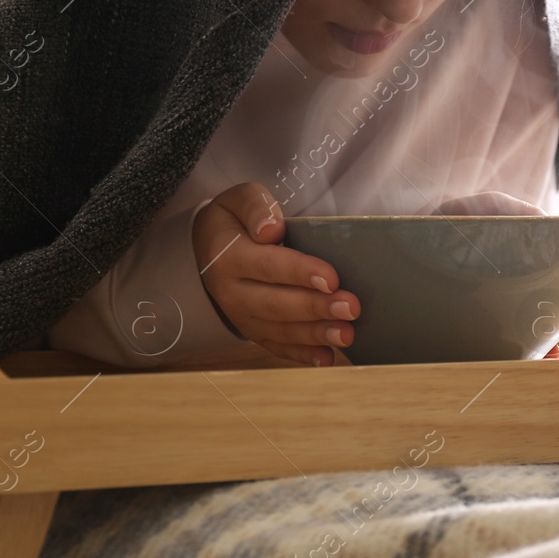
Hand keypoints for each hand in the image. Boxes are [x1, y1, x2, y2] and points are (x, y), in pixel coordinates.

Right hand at [192, 182, 358, 366]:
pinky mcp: (252, 331)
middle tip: (351, 308)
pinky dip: (302, 355)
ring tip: (347, 334)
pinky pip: (276, 347)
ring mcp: (241, 316)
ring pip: (279, 330)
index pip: (268, 265)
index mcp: (227, 256)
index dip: (300, 272)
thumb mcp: (238, 199)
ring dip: (315, 334)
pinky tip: (327, 358)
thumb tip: (270, 230)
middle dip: (315, 308)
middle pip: (276, 304)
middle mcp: (231, 292)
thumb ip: (255, 207)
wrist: (207, 249)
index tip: (332, 278)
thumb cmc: (234, 221)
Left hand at [431, 191, 558, 359]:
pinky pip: (516, 346)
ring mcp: (502, 305)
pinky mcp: (483, 330)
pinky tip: (551, 354)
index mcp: (525, 251)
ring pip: (544, 321)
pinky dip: (537, 350)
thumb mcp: (490, 208)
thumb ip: (524, 214)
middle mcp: (518, 280)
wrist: (404, 250)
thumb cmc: (447, 221)